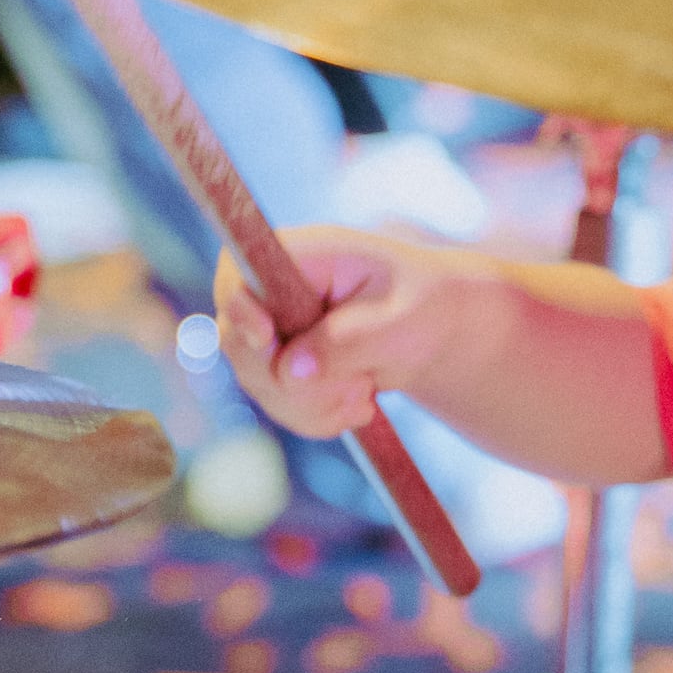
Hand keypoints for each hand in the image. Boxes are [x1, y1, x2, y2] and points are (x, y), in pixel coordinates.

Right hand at [212, 225, 472, 436]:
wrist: (436, 326)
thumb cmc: (424, 305)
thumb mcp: (400, 322)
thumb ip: (348, 342)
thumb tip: (291, 371)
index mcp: (301, 256)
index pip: (237, 276)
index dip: (239, 310)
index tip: (268, 340)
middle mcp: (274, 290)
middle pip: (238, 342)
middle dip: (292, 381)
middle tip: (357, 388)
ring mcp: (272, 328)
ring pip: (257, 382)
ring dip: (312, 405)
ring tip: (365, 395)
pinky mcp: (279, 363)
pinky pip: (277, 404)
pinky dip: (316, 416)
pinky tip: (357, 404)